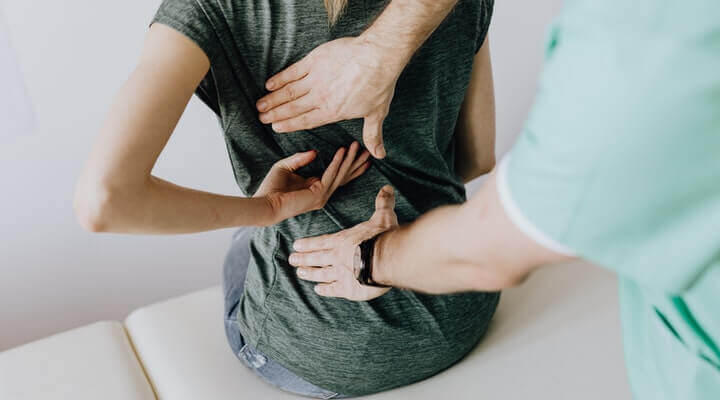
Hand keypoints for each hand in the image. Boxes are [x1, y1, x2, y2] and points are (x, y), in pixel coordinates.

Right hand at [256, 37, 404, 158]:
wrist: (377, 57)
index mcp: (332, 112)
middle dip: (275, 114)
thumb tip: (379, 155)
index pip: (305, 121)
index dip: (289, 125)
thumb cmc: (379, 85)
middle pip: (292, 108)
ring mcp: (315, 79)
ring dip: (273, 99)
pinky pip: (292, 72)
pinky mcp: (314, 61)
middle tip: (261, 118)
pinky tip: (269, 84)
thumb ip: (372, 135)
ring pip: (288, 92)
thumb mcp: (377, 113)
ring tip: (260, 105)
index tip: (275, 127)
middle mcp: (320, 97)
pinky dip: (280, 78)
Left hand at [256, 141, 369, 223]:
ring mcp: (322, 196)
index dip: (348, 163)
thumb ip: (300, 159)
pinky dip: (337, 162)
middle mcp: (322, 193)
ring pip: (340, 174)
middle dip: (356, 163)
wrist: (264, 203)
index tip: (357, 151)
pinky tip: (342, 151)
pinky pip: (330, 175)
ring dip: (350, 159)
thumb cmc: (271, 188)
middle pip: (344, 176)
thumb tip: (316, 152)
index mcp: (315, 187)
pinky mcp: (318, 195)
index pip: (337, 175)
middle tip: (368, 150)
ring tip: (357, 146)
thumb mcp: (286, 166)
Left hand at [289, 185, 398, 300]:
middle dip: (303, 258)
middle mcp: (337, 256)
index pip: (321, 242)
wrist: (386, 259)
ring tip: (300, 273)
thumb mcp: (383, 216)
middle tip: (292, 260)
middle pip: (317, 258)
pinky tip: (318, 290)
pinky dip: (325, 290)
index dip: (309, 244)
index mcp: (343, 240)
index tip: (296, 245)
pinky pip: (333, 289)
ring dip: (310, 273)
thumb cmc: (383, 236)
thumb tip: (387, 188)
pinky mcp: (348, 289)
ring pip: (321, 274)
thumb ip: (383, 203)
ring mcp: (340, 273)